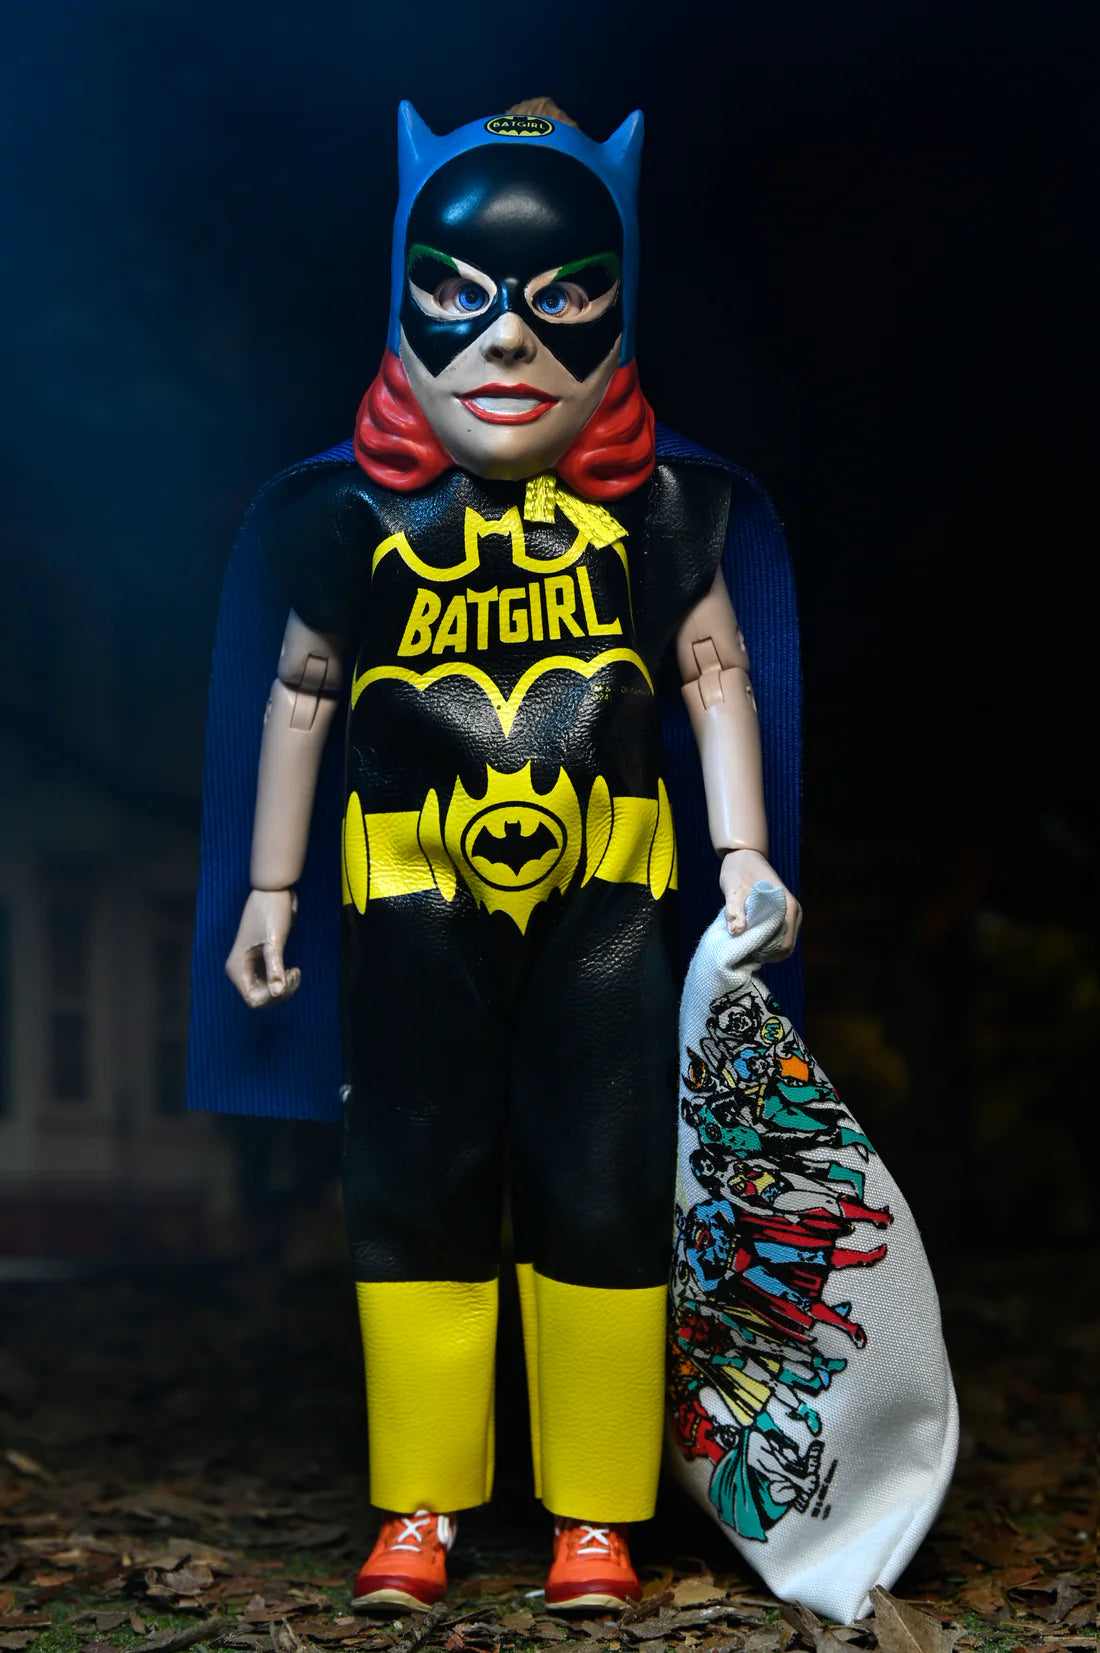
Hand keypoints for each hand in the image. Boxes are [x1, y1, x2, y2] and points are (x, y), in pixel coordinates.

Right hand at [225, 888, 301, 1007]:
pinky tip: (294, 970)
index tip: (288, 977)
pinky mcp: (263, 960)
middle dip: (280, 992)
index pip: (253, 999)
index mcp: (237, 969)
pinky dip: (284, 980)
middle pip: (261, 998)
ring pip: (268, 991)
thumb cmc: (271, 913)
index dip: (272, 996)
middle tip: (295, 974)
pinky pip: (272, 981)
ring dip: (284, 987)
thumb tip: (277, 991)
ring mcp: (252, 966)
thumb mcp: (274, 941)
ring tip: (296, 972)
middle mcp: (242, 970)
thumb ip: (275, 967)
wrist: (275, 892)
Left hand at [718, 848, 801, 958]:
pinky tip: (752, 939)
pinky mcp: (785, 912)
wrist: (744, 856)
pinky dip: (769, 941)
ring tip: (747, 946)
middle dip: (768, 954)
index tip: (748, 953)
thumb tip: (737, 932)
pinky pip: (781, 934)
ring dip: (768, 949)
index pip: (785, 944)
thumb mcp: (733, 890)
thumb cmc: (738, 871)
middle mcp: (794, 910)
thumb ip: (735, 911)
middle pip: (786, 946)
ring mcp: (791, 912)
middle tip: (745, 953)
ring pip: (784, 942)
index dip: (767, 954)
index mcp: (787, 906)